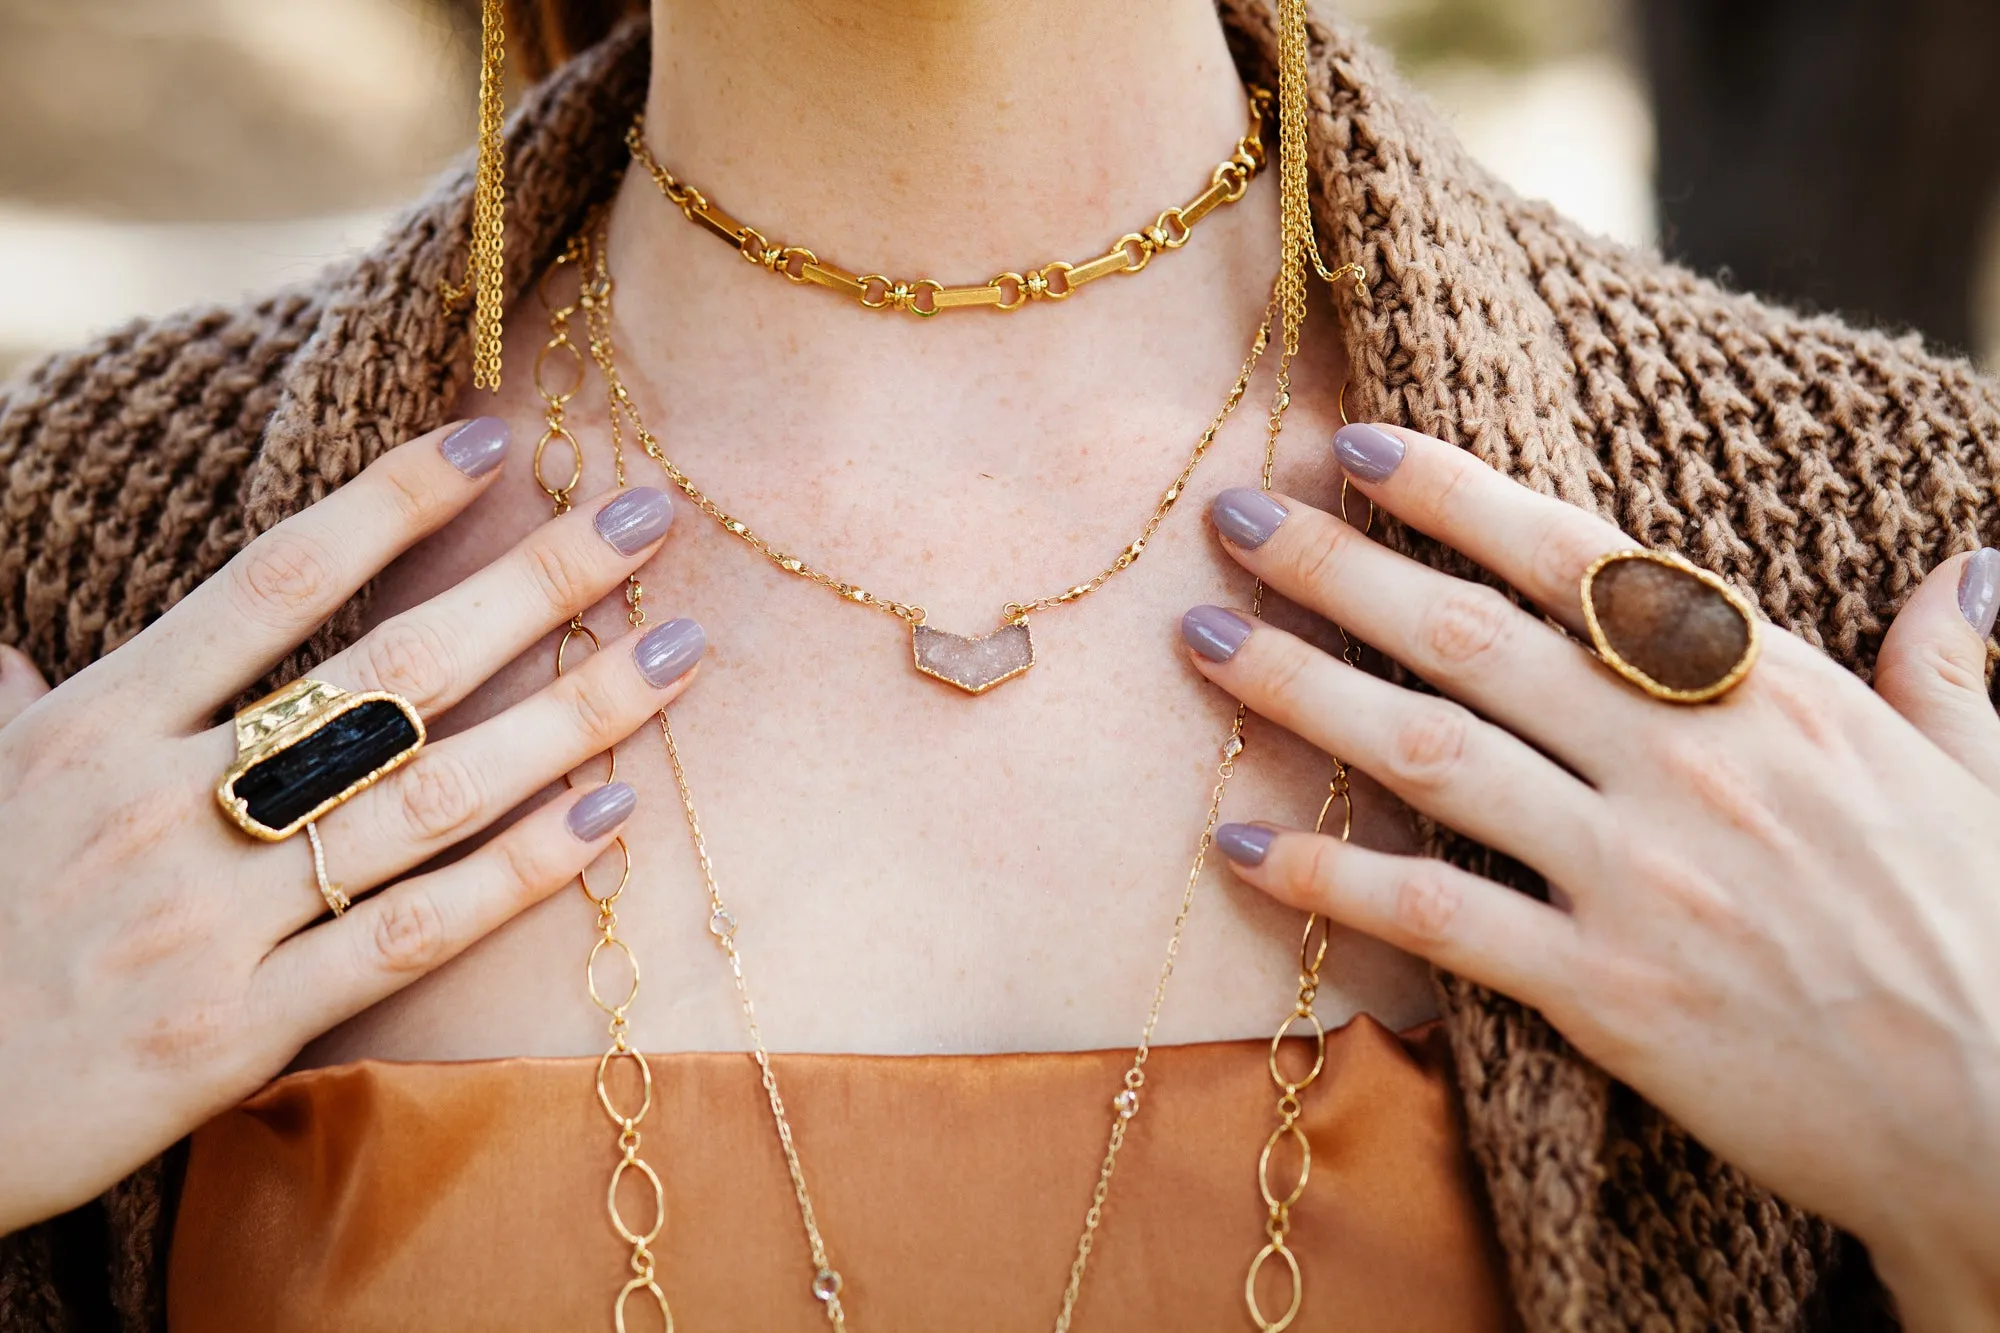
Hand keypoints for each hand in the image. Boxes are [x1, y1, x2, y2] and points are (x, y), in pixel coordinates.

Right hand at [0, 419, 704, 1234]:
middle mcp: (162, 805)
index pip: (271, 582)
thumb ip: (19, 711)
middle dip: (532, 588)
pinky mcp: (240, 1029)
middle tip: (649, 521)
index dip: (391, 502)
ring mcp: (208, 919)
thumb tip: (19, 652)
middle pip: (389, 671)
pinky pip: (412, 932)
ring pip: (430, 795)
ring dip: (571, 717)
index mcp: (96, 726)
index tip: (496, 442)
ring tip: (677, 654)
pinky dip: (520, 872)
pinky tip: (613, 812)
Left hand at [1184, 424, 1999, 1330]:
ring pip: (1429, 753)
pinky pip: (1434, 916)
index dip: (1454, 494)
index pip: (1580, 558)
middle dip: (1336, 568)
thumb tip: (1968, 571)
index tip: (1356, 448)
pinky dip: (1330, 880)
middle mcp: (1685, 761)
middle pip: (1470, 636)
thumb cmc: (1990, 932)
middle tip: (1232, 520)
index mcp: (1765, 688)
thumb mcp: (1981, 771)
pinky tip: (1241, 849)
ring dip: (1299, 691)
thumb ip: (1946, 662)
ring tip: (1203, 644)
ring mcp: (1639, 874)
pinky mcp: (1606, 991)